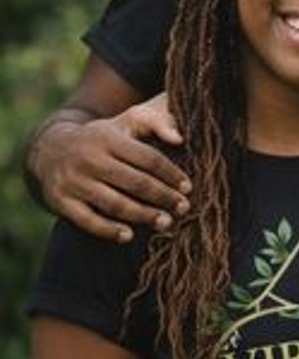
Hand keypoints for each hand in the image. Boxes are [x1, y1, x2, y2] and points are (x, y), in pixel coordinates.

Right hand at [32, 95, 189, 241]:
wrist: (49, 149)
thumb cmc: (103, 138)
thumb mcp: (126, 122)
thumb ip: (156, 123)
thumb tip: (180, 139)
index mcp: (108, 138)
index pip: (148, 158)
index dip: (171, 174)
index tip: (188, 188)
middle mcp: (89, 159)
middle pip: (135, 182)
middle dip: (163, 197)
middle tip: (184, 209)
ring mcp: (73, 181)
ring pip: (115, 204)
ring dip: (144, 216)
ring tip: (166, 223)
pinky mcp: (59, 201)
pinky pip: (87, 220)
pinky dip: (109, 230)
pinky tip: (129, 236)